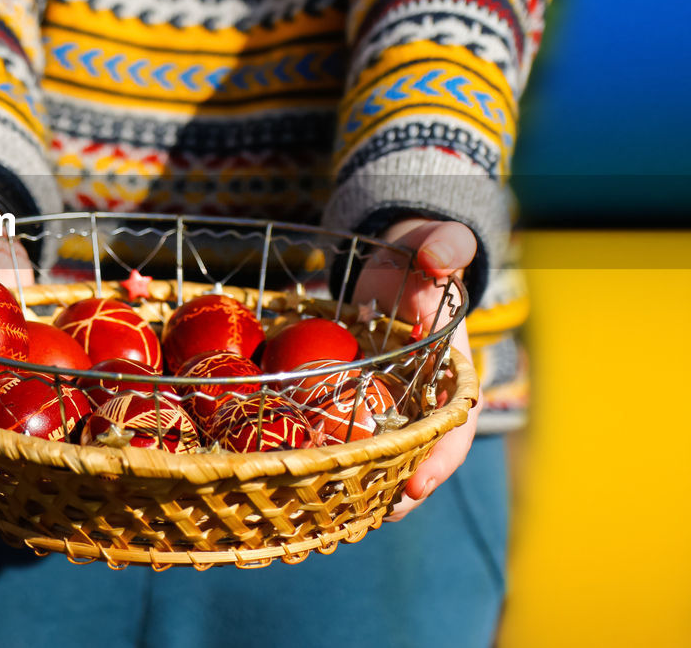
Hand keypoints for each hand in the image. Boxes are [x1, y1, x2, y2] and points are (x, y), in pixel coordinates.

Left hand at [352, 218, 480, 520]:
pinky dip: (333, 448)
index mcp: (454, 371)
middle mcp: (425, 395)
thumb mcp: (436, 245)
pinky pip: (348, 426)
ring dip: (364, 481)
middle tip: (369, 516)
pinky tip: (304, 469)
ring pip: (383, 448)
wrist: (395, 258)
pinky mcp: (360, 396)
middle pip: (418, 451)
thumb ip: (444, 248)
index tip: (417, 484)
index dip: (440, 457)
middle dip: (398, 487)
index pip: (456, 422)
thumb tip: (439, 260)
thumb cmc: (422, 255)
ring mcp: (392, 399)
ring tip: (334, 511)